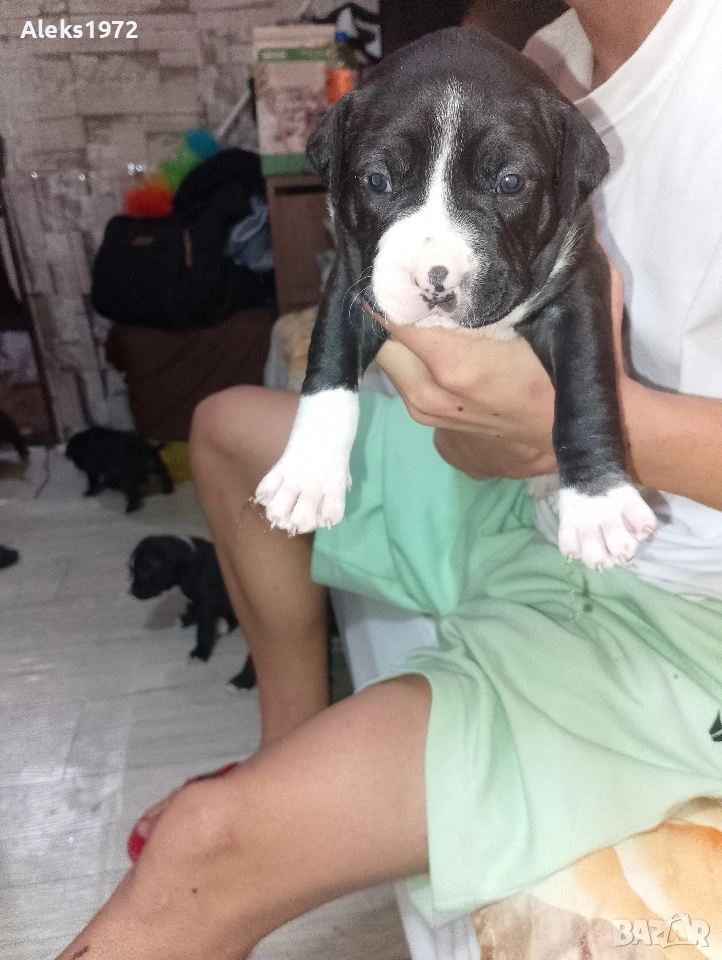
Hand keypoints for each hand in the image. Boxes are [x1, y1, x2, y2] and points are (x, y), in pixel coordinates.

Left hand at [375, 251, 628, 480]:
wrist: (578, 438)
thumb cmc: (575, 367)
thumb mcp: (571, 303)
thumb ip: (544, 261)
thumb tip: (538, 212)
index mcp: (452, 360)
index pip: (390, 309)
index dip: (393, 280)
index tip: (404, 258)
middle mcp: (427, 391)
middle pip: (382, 336)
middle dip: (395, 310)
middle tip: (419, 289)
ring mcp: (426, 414)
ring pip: (392, 361)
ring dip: (405, 339)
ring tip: (432, 318)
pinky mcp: (432, 428)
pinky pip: (408, 383)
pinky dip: (418, 365)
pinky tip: (445, 353)